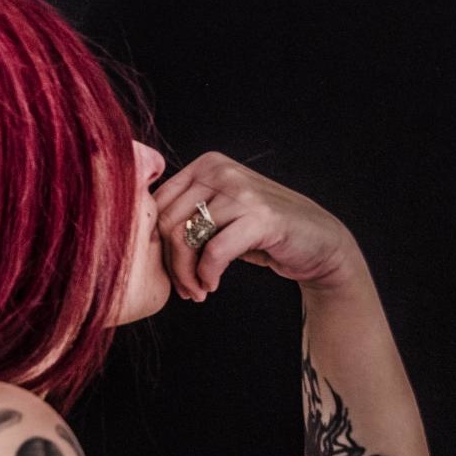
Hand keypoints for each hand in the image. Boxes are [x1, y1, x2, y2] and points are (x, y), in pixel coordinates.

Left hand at [154, 152, 362, 298]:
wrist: (317, 241)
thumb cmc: (261, 233)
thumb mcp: (218, 215)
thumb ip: (185, 215)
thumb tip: (138, 239)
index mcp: (205, 165)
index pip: (157, 204)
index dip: (154, 243)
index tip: (166, 270)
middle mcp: (221, 170)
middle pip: (168, 222)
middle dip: (170, 264)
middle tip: (184, 289)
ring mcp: (241, 191)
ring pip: (187, 238)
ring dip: (187, 274)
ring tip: (197, 291)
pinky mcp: (260, 217)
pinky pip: (214, 252)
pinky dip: (207, 275)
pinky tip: (212, 285)